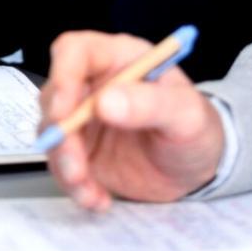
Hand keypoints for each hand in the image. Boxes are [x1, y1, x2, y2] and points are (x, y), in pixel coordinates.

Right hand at [40, 31, 225, 210]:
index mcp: (119, 59)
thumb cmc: (197, 127)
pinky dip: (75, 186)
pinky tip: (99, 199)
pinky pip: (62, 165)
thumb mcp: (187, 114)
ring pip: (52, 133)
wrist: (199, 167)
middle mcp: (94, 85)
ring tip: (89, 189)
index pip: (74, 51)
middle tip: (76, 164)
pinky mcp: (82, 151)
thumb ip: (151, 103)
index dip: (62, 76)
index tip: (64, 111)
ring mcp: (84, 119)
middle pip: (54, 95)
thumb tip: (106, 102)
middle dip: (59, 132)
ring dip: (64, 164)